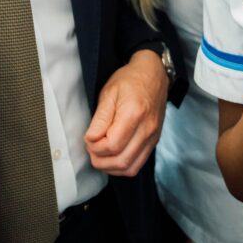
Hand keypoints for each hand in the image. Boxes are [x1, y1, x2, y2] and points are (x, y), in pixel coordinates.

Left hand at [84, 49, 166, 176]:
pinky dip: (122, 167)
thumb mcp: (109, 92)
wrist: (153, 75)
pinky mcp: (154, 141)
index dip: (95, 147)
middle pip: (121, 160)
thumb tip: (91, 139)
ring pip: (130, 167)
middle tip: (91, 149)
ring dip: (110, 167)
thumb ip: (100, 118)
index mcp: (134, 113)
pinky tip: (112, 158)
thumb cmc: (130, 80)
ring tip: (99, 155)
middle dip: (100, 161)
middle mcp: (146, 128)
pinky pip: (138, 165)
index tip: (88, 138)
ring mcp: (152, 137)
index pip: (112, 145)